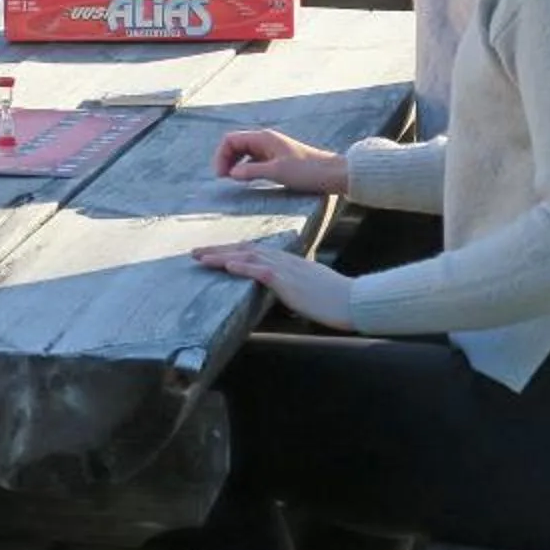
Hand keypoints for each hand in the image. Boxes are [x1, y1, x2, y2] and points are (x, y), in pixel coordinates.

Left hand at [194, 239, 356, 329]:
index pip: (254, 251)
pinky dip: (243, 266)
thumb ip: (294, 285)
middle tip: (195, 252)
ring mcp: (286, 269)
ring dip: (222, 256)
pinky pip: (261, 270)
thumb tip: (284, 289)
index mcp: (289, 261)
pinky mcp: (288, 281)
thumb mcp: (310, 287)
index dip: (232, 251)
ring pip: (248, 256)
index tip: (214, 253)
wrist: (353, 300)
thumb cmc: (335, 298)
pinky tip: (228, 265)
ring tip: (201, 257)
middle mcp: (284, 260)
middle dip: (218, 250)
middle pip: (245, 250)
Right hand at [214, 128, 349, 195]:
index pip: (231, 140)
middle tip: (224, 179)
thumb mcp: (277, 172)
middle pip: (235, 145)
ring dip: (235, 164)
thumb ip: (252, 171)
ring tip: (232, 180)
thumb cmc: (306, 170)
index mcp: (263, 138)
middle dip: (226, 159)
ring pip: (244, 153)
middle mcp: (265, 141)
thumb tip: (231, 173)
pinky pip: (254, 160)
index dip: (222, 156)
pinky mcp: (277, 159)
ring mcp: (271, 149)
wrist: (332, 174)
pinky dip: (246, 168)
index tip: (222, 176)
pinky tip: (247, 179)